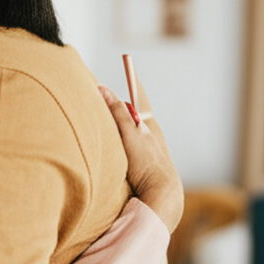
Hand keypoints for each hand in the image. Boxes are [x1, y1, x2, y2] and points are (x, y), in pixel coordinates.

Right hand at [100, 82, 183, 232]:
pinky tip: (109, 151)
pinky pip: (126, 148)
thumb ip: (117, 112)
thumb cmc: (148, 164)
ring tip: (101, 123)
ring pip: (129, 133)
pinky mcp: (141, 167)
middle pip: (132, 114)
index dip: (132, 81)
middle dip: (120, 105)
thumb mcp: (130, 135)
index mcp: (149, 125)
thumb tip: (103, 89)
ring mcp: (146, 152)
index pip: (139, 96)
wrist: (161, 198)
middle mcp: (149, 136)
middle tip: (103, 95)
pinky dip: (117, 144)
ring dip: (117, 127)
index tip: (128, 65)